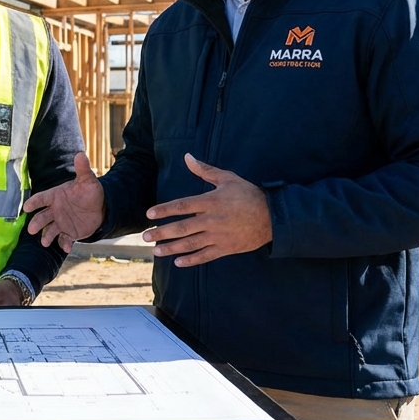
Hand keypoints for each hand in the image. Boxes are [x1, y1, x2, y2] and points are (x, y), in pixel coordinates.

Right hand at [24, 153, 105, 252]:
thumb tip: (81, 155)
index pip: (42, 198)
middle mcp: (55, 210)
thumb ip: (83, 169)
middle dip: (36, 223)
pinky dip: (64, 244)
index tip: (26, 207)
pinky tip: (66, 247)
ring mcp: (61, 222)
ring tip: (45, 242)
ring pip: (50, 230)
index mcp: (56, 196)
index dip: (34, 202)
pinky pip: (64, 239)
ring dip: (47, 236)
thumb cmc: (90, 192)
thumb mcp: (88, 181)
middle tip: (31, 229)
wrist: (100, 208)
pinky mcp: (69, 233)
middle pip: (42, 217)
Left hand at [142, 153, 271, 266]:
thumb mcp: (227, 178)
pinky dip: (192, 260)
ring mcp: (219, 236)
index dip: (164, 210)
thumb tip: (187, 157)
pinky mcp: (226, 248)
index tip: (149, 215)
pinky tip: (178, 263)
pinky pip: (206, 256)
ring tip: (156, 251)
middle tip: (145, 237)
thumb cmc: (248, 194)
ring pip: (191, 244)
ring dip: (172, 248)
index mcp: (211, 201)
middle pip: (182, 228)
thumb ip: (205, 170)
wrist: (273, 216)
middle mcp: (212, 220)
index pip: (182, 206)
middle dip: (162, 233)